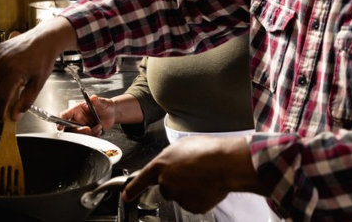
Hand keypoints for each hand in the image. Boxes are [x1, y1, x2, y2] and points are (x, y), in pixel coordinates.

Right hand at [0, 17, 78, 118]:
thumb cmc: (44, 59)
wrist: (45, 39)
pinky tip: (9, 76)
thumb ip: (25, 102)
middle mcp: (2, 63)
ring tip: (10, 88)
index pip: (0, 98)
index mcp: (14, 72)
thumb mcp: (38, 84)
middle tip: (4, 105)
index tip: (1, 118)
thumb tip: (14, 116)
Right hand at [59, 95, 144, 135]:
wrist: (112, 114)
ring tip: (99, 125)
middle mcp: (78, 119)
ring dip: (91, 132)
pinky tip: (99, 128)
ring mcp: (82, 126)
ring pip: (80, 135)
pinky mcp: (88, 133)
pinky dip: (95, 135)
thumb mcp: (102, 103)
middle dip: (79, 130)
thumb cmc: (105, 106)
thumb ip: (97, 101)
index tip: (60, 127)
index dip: (60, 121)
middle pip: (70, 129)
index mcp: (77, 110)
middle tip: (88, 128)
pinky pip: (88, 138)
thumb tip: (93, 97)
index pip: (65, 115)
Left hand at [123, 135, 259, 213]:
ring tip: (204, 175)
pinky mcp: (191, 207)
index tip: (127, 195)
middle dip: (177, 183)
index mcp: (161, 165)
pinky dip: (201, 197)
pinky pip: (194, 202)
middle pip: (167, 187)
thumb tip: (173, 162)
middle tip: (193, 172)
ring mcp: (178, 196)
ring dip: (190, 188)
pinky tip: (208, 185)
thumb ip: (172, 156)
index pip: (141, 179)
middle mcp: (166, 182)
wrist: (225, 164)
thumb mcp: (183, 145)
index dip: (133, 188)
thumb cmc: (208, 151)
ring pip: (181, 195)